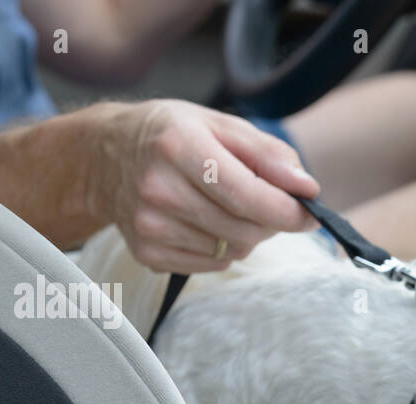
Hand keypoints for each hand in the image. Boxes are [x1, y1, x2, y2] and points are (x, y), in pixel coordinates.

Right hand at [91, 99, 319, 272]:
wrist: (105, 156)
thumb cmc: (173, 135)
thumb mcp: (222, 125)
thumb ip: (270, 155)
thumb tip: (307, 190)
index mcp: (178, 146)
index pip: (249, 195)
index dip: (289, 211)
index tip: (310, 213)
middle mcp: (158, 187)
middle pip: (245, 229)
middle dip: (269, 222)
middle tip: (267, 203)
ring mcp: (149, 225)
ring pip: (233, 251)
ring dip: (245, 235)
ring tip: (225, 207)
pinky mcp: (147, 253)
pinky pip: (213, 264)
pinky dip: (222, 249)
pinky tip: (203, 222)